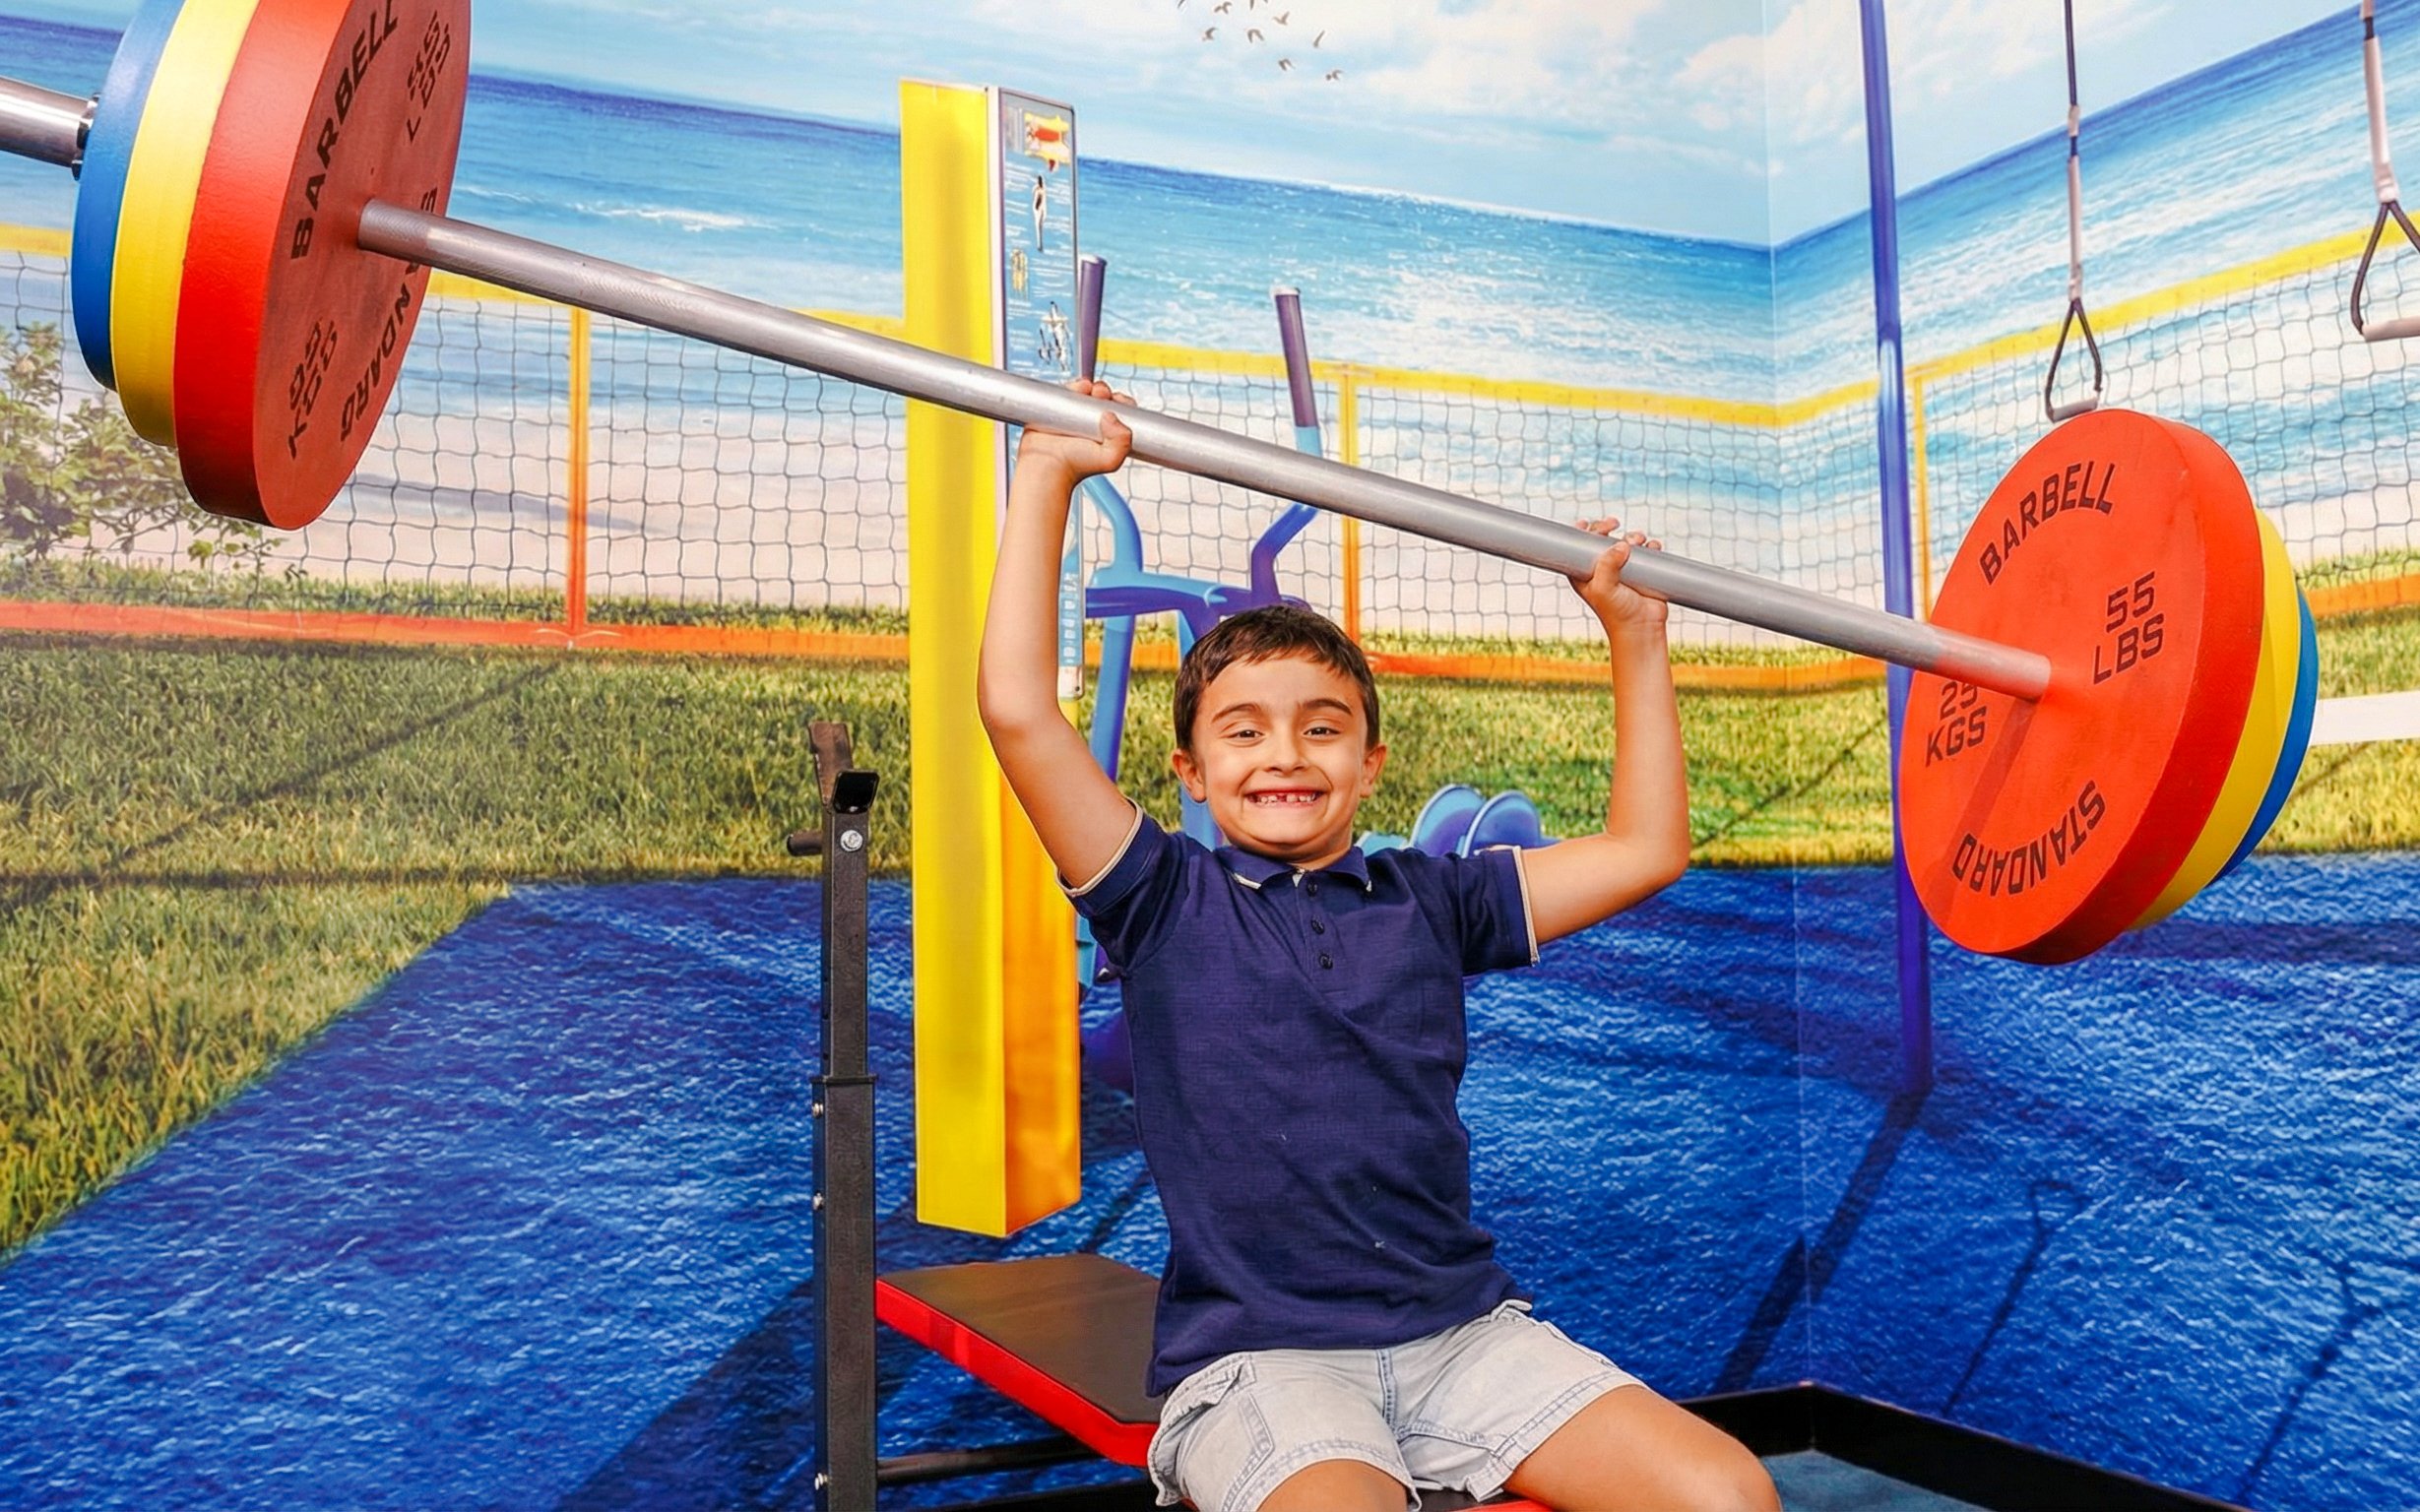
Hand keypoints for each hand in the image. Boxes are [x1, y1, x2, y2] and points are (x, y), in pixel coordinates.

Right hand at [1017, 378, 1134, 479]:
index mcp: (1106, 433)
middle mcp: (1091, 423)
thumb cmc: (1075, 466)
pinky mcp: (1056, 408)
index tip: (1118, 400)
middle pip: (1103, 398)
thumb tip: (1110, 416)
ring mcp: (1072, 415)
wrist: (1046, 465)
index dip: (1121, 402)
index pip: (1120, 410)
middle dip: (1104, 391)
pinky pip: (1066, 390)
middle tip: (1101, 394)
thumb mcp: (1110, 460)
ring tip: (1087, 390)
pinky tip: (1076, 388)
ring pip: (1085, 392)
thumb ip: (1122, 442)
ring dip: (1089, 386)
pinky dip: (1072, 386)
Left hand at [1567, 516, 1667, 633]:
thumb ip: (1607, 564)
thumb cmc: (1617, 613)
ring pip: (1626, 542)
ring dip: (1633, 535)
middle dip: (1608, 528)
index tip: (1586, 523)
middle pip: (1603, 539)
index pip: (1579, 548)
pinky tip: (1652, 548)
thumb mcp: (1603, 588)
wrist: (1641, 628)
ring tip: (1638, 542)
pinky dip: (1650, 546)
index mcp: (1586, 573)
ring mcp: (1624, 569)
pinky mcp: (1643, 571)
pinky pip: (1647, 551)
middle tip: (1613, 524)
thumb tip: (1621, 544)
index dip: (1581, 533)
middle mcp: (1604, 569)